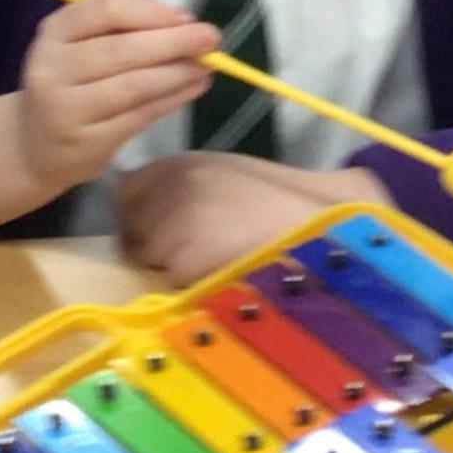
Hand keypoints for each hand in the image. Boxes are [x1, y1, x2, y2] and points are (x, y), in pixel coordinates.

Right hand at [14, 0, 220, 195]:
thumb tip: (171, 13)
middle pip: (120, 50)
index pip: (102, 12)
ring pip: (133, 86)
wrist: (34, 146)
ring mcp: (67, 110)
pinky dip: (172, 99)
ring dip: (178, 73)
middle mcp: (53, 71)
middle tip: (211, 38)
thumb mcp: (78, 45)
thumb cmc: (69, 83)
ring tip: (207, 65)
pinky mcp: (87, 144)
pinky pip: (139, 116)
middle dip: (173, 41)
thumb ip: (118, 23)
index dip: (149, 12)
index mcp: (52, 34)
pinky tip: (193, 87)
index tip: (185, 16)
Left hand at [116, 151, 371, 285]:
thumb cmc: (288, 204)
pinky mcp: (183, 260)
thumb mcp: (231, 177)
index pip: (126, 192)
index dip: (141, 217)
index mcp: (182, 163)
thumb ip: (188, 189)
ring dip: (171, 270)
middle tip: (196, 256)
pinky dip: (190, 289)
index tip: (163, 232)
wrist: (326, 224)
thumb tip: (153, 217)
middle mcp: (169, 187)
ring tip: (217, 268)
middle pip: (131, 229)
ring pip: (148, 261)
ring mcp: (173, 222)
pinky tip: (224, 280)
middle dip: (152, 246)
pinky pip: (169, 285)